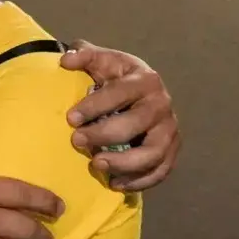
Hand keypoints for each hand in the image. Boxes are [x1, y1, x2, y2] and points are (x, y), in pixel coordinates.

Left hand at [60, 42, 180, 192]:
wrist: (142, 94)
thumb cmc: (116, 78)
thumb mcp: (103, 62)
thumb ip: (85, 56)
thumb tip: (66, 61)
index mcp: (145, 80)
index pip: (120, 93)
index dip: (95, 106)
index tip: (70, 118)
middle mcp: (162, 104)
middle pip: (135, 124)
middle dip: (103, 134)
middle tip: (76, 141)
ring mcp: (170, 130)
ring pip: (152, 153)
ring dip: (124, 163)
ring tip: (96, 165)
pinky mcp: (172, 151)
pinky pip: (160, 171)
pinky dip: (139, 181)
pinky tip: (115, 183)